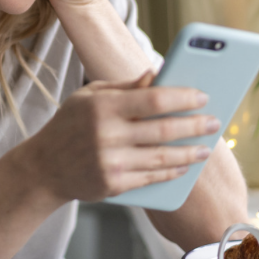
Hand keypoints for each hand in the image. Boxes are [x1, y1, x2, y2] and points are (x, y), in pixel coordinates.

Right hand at [17, 73, 218, 203]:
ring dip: (190, 152)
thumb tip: (157, 74)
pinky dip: (172, 171)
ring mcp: (110, 162)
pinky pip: (152, 177)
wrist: (44, 167)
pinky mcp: (113, 184)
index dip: (182, 98)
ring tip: (206, 147)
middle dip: (195, 125)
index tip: (203, 96)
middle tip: (214, 122)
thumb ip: (123, 87)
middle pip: (164, 129)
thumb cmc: (70, 125)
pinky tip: (184, 165)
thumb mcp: (88, 97)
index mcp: (102, 106)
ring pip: (163, 157)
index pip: (153, 99)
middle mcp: (107, 134)